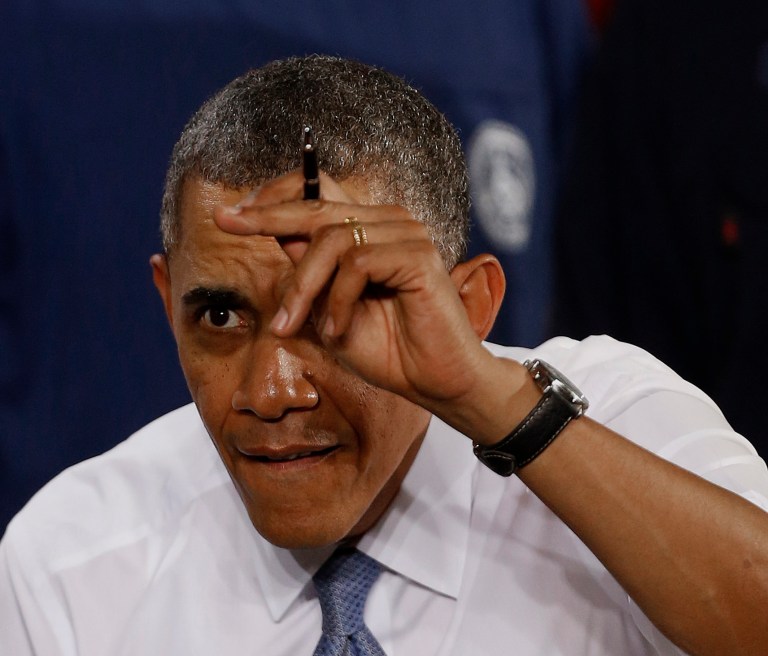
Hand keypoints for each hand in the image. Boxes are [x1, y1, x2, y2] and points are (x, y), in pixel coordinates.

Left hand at [213, 170, 524, 435]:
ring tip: (296, 327)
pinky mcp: (417, 254)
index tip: (230, 215)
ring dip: (304, 287)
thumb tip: (276, 237)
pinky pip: (357, 263)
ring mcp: (406, 234)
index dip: (273, 201)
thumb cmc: (387, 351)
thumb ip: (308, 275)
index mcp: (370, 230)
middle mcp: (389, 223)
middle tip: (227, 225)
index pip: (318, 198)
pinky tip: (337, 331)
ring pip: (331, 239)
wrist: (434, 382)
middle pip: (316, 208)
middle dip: (267, 220)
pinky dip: (337, 300)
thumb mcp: (328, 311)